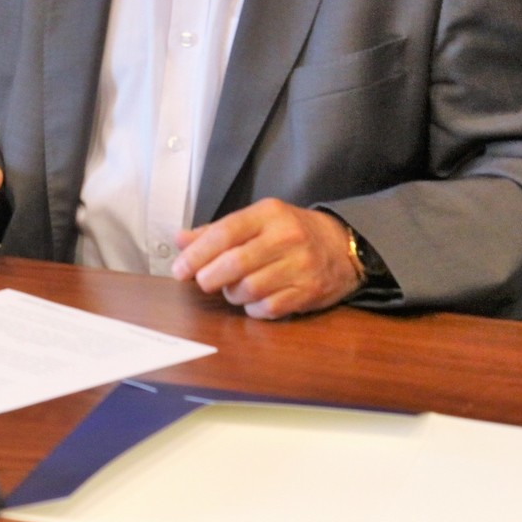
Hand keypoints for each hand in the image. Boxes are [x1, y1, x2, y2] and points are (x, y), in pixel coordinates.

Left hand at [171, 199, 361, 319]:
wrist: (343, 247)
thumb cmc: (291, 232)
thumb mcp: (257, 220)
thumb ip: (217, 230)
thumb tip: (180, 240)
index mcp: (269, 214)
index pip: (224, 233)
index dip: (196, 254)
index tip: (179, 269)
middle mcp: (286, 238)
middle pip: (235, 263)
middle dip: (209, 277)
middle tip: (202, 281)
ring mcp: (300, 266)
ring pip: (249, 289)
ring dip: (232, 293)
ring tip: (232, 287)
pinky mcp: (308, 292)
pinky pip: (267, 308)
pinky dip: (252, 308)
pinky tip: (253, 299)